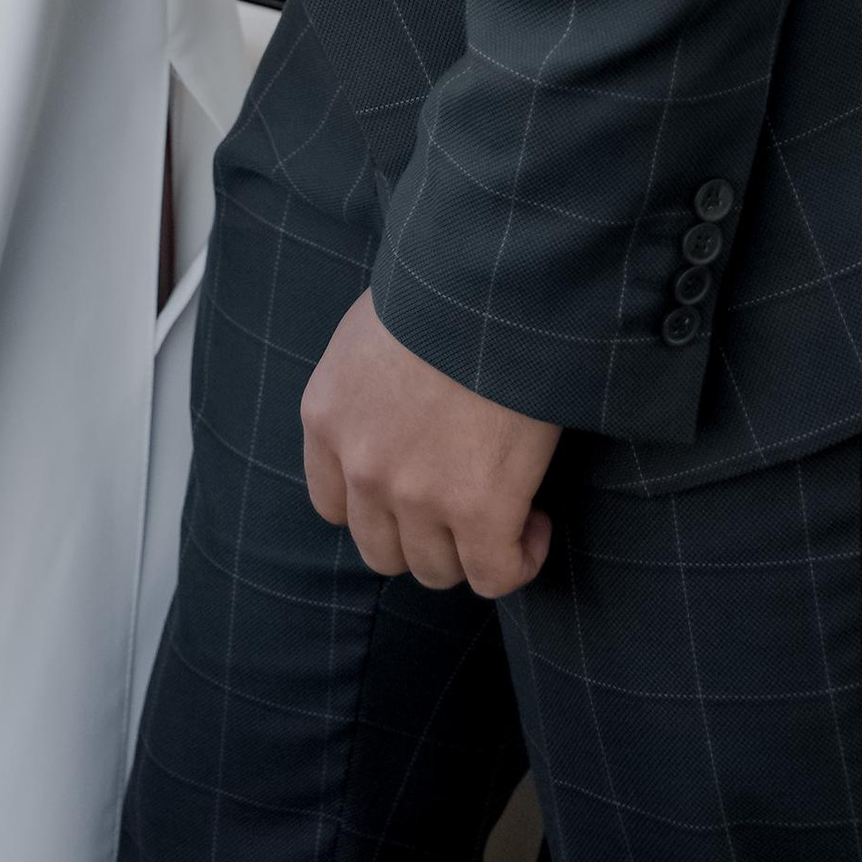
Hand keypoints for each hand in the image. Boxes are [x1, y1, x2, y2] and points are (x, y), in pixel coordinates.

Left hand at [300, 290, 560, 596]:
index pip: (332, 505)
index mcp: (326, 418)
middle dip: (423, 536)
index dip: (377, 508)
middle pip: (381, 549)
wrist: (490, 286)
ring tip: (505, 510)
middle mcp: (361, 466)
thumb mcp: (367, 334)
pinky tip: (535, 522)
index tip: (416, 488)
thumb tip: (392, 413)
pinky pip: (495, 575)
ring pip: (435, 570)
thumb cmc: (438, 292)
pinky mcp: (479, 513)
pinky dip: (519, 560)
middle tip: (462, 504)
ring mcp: (416, 496)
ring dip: (470, 550)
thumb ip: (363, 391)